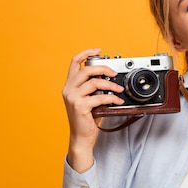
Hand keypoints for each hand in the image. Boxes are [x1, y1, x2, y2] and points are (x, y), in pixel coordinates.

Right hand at [62, 48, 123, 171]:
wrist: (81, 137)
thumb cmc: (86, 119)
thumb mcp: (88, 100)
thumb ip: (93, 88)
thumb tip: (109, 78)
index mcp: (69, 85)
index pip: (74, 62)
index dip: (86, 53)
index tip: (98, 50)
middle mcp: (68, 89)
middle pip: (86, 69)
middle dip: (103, 68)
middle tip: (114, 73)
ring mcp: (73, 98)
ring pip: (94, 82)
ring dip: (110, 84)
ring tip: (119, 89)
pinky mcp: (80, 106)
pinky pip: (100, 97)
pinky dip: (111, 98)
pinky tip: (117, 100)